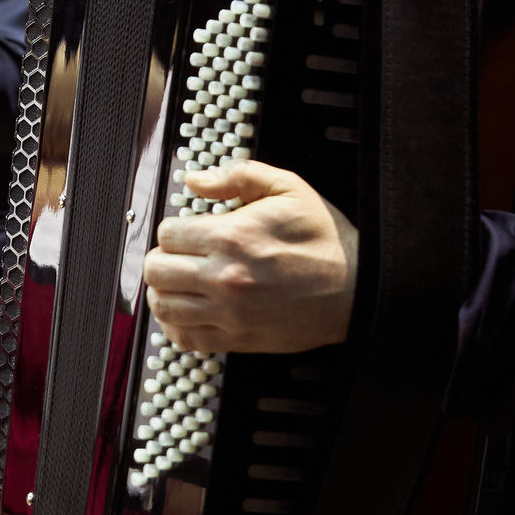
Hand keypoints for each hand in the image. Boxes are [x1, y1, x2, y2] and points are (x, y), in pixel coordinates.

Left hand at [142, 161, 358, 353]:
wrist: (358, 290)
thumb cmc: (325, 240)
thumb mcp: (289, 188)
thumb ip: (239, 176)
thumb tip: (196, 180)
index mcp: (233, 237)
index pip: (168, 234)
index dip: (173, 228)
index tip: (186, 230)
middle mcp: (224, 278)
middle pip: (156, 269)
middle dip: (162, 257)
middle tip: (177, 254)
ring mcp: (228, 313)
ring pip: (163, 305)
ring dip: (163, 290)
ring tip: (177, 280)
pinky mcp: (236, 338)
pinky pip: (184, 338)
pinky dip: (174, 325)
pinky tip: (185, 310)